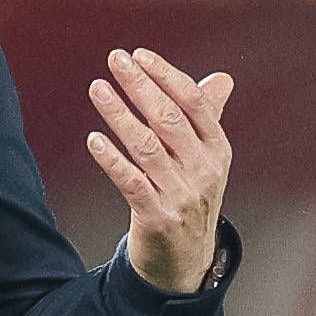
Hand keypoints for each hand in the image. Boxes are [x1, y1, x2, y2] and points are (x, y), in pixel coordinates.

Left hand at [85, 48, 233, 293]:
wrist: (185, 261)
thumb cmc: (190, 198)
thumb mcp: (206, 161)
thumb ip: (207, 119)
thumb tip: (222, 78)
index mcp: (217, 149)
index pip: (193, 103)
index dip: (166, 75)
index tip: (139, 54)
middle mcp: (203, 169)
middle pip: (168, 119)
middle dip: (140, 86)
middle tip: (114, 59)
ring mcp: (182, 194)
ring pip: (146, 146)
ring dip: (119, 115)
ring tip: (97, 89)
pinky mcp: (157, 216)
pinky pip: (131, 182)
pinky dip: (111, 159)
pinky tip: (93, 139)